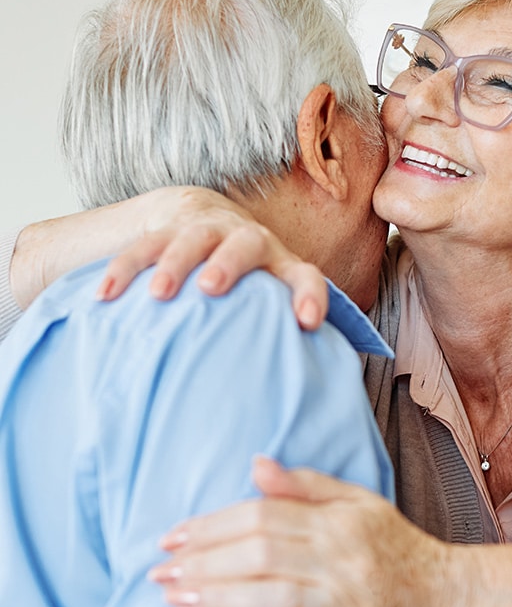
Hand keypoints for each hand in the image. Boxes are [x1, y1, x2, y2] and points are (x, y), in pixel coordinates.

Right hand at [96, 186, 327, 328]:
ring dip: (176, 263)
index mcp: (279, 264)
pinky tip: (106, 296)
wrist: (206, 217)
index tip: (307, 323)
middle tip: (210, 288)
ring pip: (191, 238)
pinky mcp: (166, 230)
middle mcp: (248, 240)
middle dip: (228, 264)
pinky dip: (123, 270)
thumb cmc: (247, 284)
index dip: (310, 296)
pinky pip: (143, 246)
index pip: (305, 276)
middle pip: (245, 244)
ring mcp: (206, 231)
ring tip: (159, 294)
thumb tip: (305, 389)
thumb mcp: (269, 303)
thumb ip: (283, 335)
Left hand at [149, 456, 454, 606]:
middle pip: (262, 553)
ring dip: (219, 600)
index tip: (172, 537)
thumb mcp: (359, 505)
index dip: (212, 525)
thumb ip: (306, 486)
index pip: (263, 515)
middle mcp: (344, 560)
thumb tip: (255, 465)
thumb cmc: (398, 549)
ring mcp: (351, 606)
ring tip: (175, 600)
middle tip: (159, 573)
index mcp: (340, 521)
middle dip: (203, 562)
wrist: (454, 601)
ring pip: (276, 599)